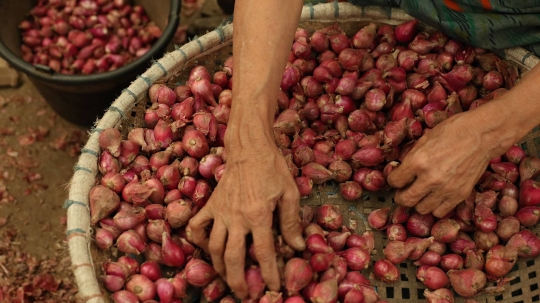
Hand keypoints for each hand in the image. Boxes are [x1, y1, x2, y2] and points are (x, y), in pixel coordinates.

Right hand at [187, 141, 304, 298]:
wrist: (250, 146)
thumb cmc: (273, 168)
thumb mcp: (290, 193)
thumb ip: (292, 222)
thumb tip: (297, 247)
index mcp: (258, 215)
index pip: (264, 253)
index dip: (269, 274)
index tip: (273, 288)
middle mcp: (236, 217)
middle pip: (233, 257)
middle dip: (238, 280)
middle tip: (244, 295)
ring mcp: (220, 211)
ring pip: (213, 247)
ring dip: (219, 268)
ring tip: (227, 279)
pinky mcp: (211, 204)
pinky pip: (198, 226)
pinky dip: (198, 240)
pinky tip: (207, 249)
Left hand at [387, 109, 505, 217]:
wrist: (482, 135)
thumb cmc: (453, 131)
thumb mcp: (425, 138)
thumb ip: (411, 156)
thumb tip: (401, 168)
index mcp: (418, 161)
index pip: (394, 181)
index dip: (393, 180)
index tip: (396, 179)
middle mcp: (430, 178)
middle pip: (405, 200)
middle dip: (401, 196)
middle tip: (403, 191)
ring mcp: (446, 189)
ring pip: (422, 209)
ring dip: (418, 203)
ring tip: (420, 194)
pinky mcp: (460, 195)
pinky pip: (441, 211)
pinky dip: (435, 207)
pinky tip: (435, 197)